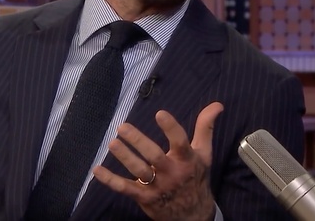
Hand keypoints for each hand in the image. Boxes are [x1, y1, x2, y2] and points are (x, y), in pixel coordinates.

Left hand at [93, 102, 223, 220]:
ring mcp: (157, 187)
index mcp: (186, 160)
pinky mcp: (144, 198)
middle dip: (138, 142)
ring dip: (125, 157)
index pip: (180, 142)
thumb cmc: (196, 178)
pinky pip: (125, 189)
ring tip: (112, 143)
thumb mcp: (204, 153)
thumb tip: (217, 104)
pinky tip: (97, 170)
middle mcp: (171, 173)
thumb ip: (205, 128)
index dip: (170, 128)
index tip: (159, 113)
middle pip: (153, 156)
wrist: (194, 215)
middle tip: (123, 127)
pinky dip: (110, 180)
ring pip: (138, 171)